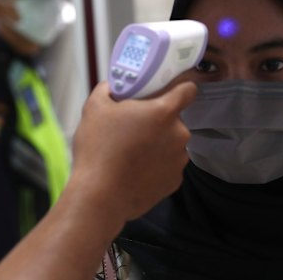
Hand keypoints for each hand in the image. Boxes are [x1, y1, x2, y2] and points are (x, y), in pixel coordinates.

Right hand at [70, 80, 196, 220]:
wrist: (101, 197)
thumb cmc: (98, 150)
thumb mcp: (95, 108)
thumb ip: (108, 89)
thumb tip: (113, 85)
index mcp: (164, 112)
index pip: (188, 90)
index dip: (179, 88)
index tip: (167, 91)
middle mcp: (179, 134)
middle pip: (174, 119)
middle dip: (157, 121)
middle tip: (134, 126)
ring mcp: (179, 159)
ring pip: (171, 143)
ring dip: (158, 144)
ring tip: (132, 152)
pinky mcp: (175, 180)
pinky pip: (168, 165)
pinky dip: (156, 165)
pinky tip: (136, 169)